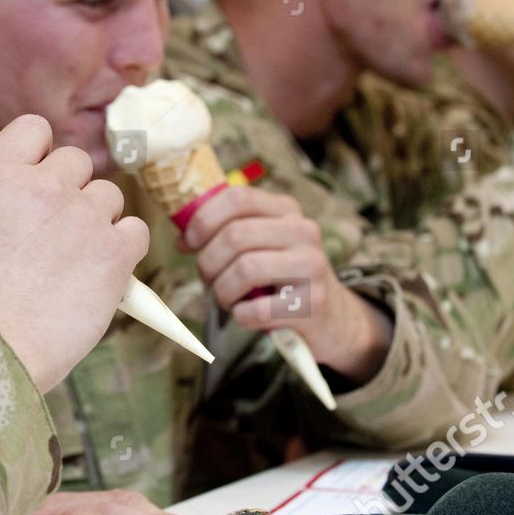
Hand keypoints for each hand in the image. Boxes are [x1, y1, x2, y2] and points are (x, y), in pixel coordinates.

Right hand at [0, 115, 149, 392]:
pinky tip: (106, 266)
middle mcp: (48, 187)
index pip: (33, 128)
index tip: (33, 172)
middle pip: (76, 161)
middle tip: (54, 223)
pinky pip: (135, 230)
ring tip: (78, 251)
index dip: (36, 148)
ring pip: (108, 194)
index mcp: (0, 176)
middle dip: (68, 186)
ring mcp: (86, 217)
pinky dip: (125, 244)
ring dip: (97, 216)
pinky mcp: (116, 252)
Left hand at [181, 185, 391, 382]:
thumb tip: (182, 238)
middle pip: (235, 236)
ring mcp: (312, 266)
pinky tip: (246, 315)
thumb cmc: (281, 279)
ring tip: (228, 299)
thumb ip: (226, 233)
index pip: (238, 198)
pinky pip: (257, 309)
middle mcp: (303, 231)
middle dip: (208, 263)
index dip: (204, 219)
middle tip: (209, 280)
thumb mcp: (261, 246)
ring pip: (244, 269)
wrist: (331, 317)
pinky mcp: (313, 303)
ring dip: (222, 291)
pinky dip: (241, 315)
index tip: (188, 243)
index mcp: (286, 210)